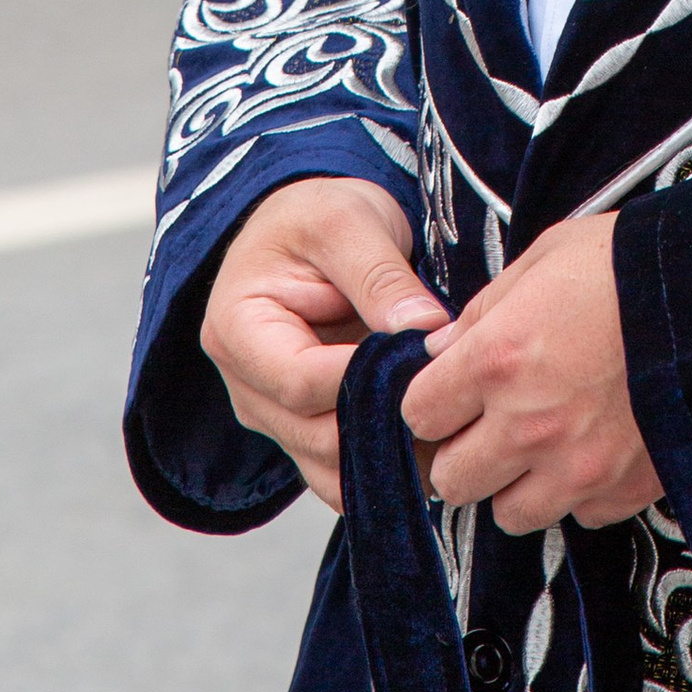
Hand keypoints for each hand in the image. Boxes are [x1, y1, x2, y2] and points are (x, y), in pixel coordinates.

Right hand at [200, 177, 446, 511]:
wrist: (308, 230)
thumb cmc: (315, 218)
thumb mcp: (347, 223)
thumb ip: (380, 277)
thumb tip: (422, 329)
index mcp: (237, 329)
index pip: (299, 381)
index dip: (364, 382)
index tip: (424, 364)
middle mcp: (247, 385)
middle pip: (316, 434)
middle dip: (385, 423)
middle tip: (453, 401)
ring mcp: (275, 416)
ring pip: (331, 468)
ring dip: (391, 455)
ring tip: (450, 424)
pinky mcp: (306, 432)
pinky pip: (343, 473)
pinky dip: (386, 467)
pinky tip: (431, 442)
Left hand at [401, 214, 661, 534]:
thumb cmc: (630, 263)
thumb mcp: (545, 257)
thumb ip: (484, 310)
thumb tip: (441, 351)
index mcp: (497, 360)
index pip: (417, 416)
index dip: (431, 401)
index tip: (450, 389)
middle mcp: (529, 426)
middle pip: (453, 480)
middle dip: (463, 451)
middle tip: (489, 422)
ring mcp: (580, 467)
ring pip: (509, 514)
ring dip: (516, 483)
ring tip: (543, 442)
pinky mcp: (627, 490)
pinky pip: (579, 515)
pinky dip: (578, 492)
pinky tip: (596, 448)